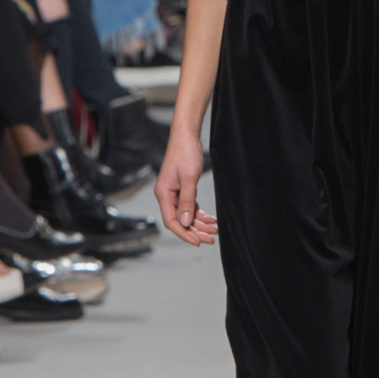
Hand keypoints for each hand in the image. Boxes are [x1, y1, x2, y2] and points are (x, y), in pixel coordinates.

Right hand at [154, 126, 217, 246]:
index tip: (197, 242)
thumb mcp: (189, 179)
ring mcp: (174, 193)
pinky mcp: (182, 189)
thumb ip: (187, 201)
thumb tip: (184, 222)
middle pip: (180, 220)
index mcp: (164, 194)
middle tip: (211, 239)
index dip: (184, 233)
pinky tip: (211, 220)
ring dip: (200, 223)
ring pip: (186, 215)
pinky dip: (200, 214)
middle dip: (195, 231)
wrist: (186, 135)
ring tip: (214, 230)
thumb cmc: (185, 153)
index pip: (171, 221)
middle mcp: (167, 196)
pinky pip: (190, 206)